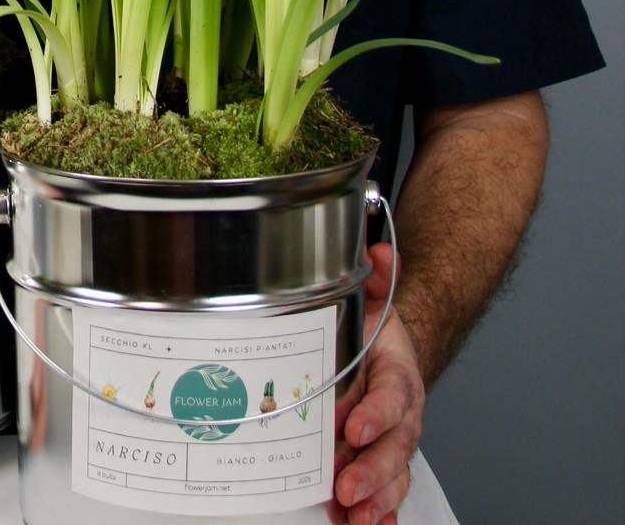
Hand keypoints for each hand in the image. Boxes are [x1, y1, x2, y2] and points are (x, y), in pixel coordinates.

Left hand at [330, 243, 424, 524]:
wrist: (391, 351)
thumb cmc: (374, 330)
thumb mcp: (371, 297)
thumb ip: (374, 276)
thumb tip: (376, 250)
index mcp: (398, 372)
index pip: (393, 395)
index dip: (376, 413)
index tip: (355, 426)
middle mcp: (402, 412)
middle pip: (394, 445)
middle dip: (372, 468)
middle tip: (347, 483)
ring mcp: (394, 440)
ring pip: (392, 474)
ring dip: (375, 496)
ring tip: (353, 514)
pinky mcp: (383, 460)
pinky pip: (387, 490)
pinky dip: (378, 511)